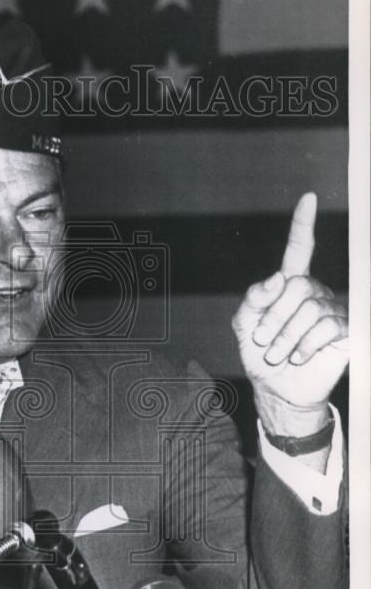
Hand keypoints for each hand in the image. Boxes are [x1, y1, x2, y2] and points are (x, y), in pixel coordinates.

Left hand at [232, 193, 347, 432]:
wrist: (276, 390)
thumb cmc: (261, 355)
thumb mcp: (244, 326)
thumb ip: (253, 299)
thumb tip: (277, 280)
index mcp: (290, 285)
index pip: (299, 249)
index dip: (302, 225)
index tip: (308, 199)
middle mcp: (314, 293)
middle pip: (298, 286)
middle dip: (274, 316)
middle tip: (263, 340)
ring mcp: (332, 310)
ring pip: (310, 309)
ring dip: (286, 336)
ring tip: (278, 354)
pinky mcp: (344, 332)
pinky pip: (325, 328)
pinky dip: (304, 345)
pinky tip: (298, 357)